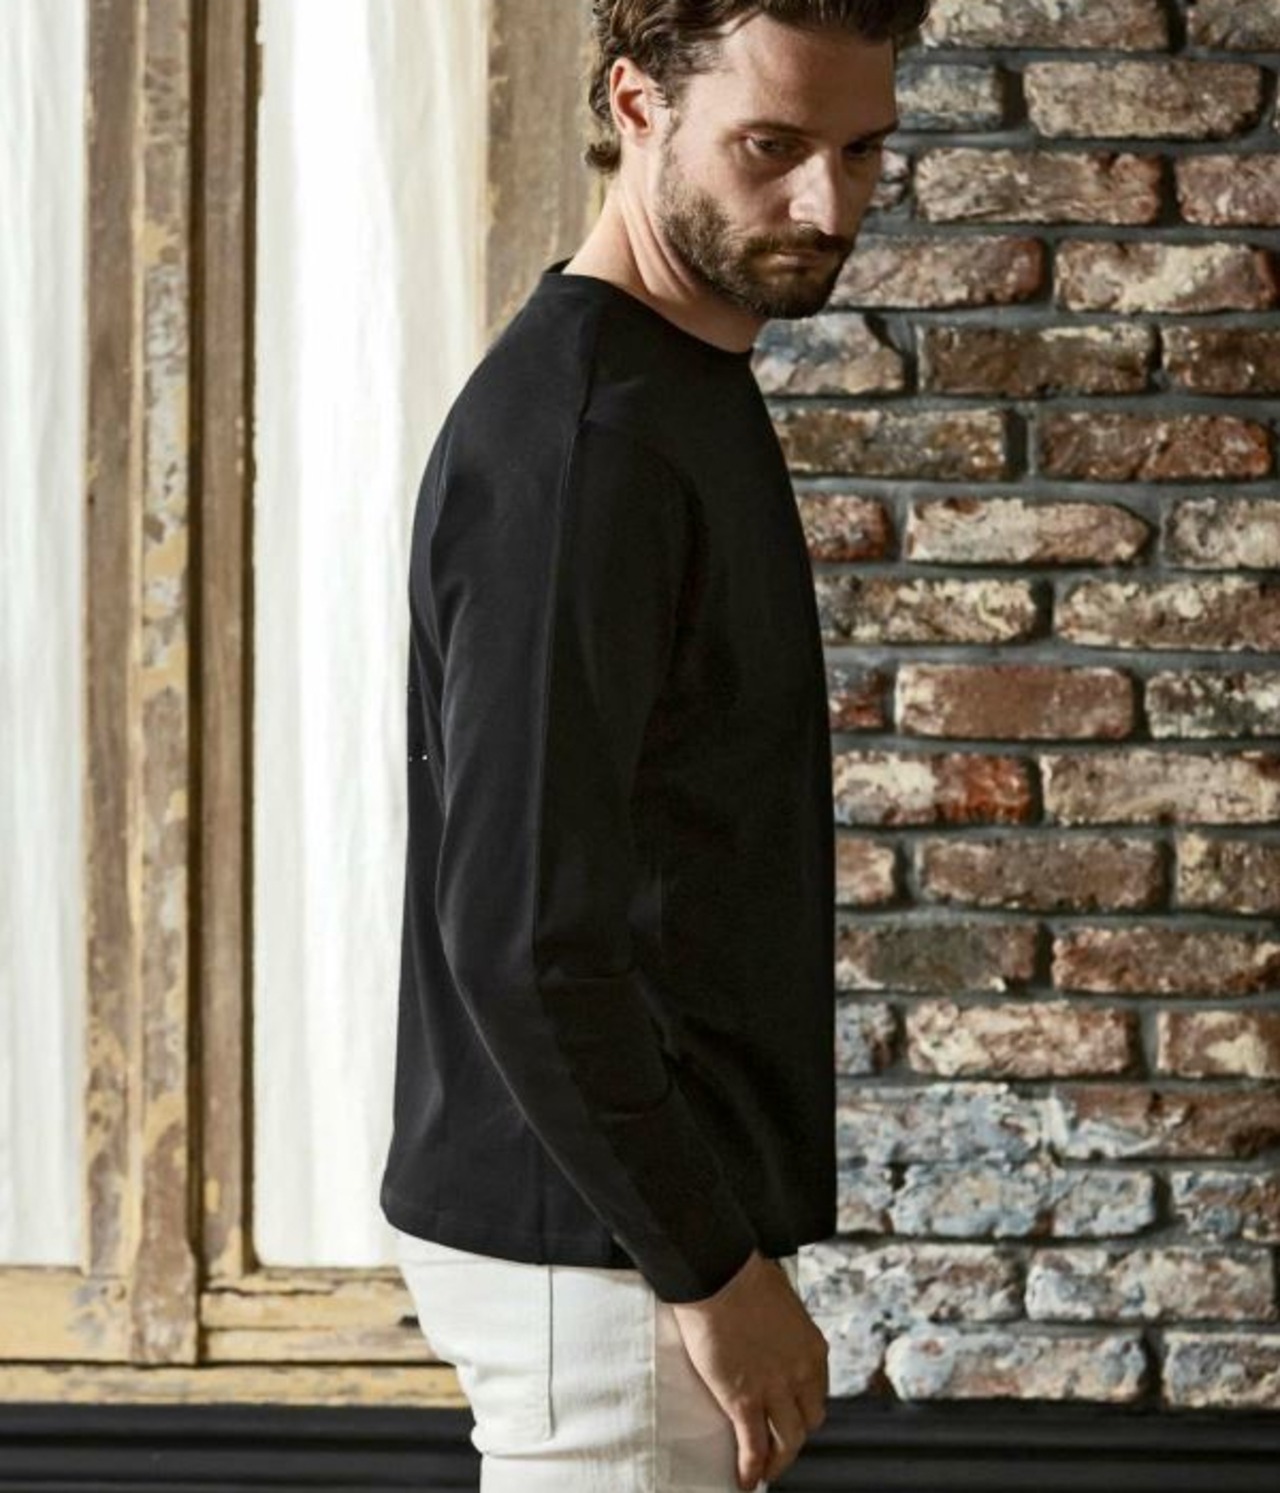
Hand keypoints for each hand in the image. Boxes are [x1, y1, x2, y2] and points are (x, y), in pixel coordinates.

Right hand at [670, 1249, 828, 1490]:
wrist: (719, 1273)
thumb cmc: (743, 1275)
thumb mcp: (781, 1301)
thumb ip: (783, 1327)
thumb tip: (772, 1331)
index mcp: (813, 1349)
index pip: (817, 1394)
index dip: (803, 1409)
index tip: (791, 1416)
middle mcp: (802, 1374)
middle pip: (808, 1422)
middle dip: (794, 1436)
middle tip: (778, 1443)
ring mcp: (774, 1390)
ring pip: (787, 1441)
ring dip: (777, 1461)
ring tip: (765, 1471)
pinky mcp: (744, 1400)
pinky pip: (754, 1446)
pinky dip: (751, 1469)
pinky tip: (744, 1480)